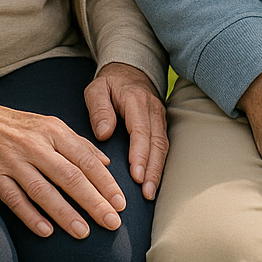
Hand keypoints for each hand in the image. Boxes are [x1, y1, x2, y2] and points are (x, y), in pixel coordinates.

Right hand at [0, 92, 127, 239]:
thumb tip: (106, 163)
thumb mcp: (48, 125)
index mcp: (53, 130)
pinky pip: (14, 198)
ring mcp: (13, 160)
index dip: (105, 183)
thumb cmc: (13, 125)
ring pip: (43, 189)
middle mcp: (35, 144)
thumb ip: (78, 143)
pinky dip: (30, 215)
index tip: (121, 203)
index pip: (85, 159)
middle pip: (70, 176)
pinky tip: (46, 232)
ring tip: (84, 232)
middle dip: (94, 201)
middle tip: (112, 223)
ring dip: (65, 213)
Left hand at [84, 62, 168, 199]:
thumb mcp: (96, 88)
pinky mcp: (161, 124)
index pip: (141, 131)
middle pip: (157, 143)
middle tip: (146, 192)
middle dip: (153, 170)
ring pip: (163, 146)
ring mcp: (160, 117)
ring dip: (158, 171)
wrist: (131, 69)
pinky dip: (160, 165)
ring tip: (150, 193)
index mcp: (137, 100)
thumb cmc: (110, 82)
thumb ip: (99, 109)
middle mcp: (153, 109)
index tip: (136, 175)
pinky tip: (154, 181)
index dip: (140, 155)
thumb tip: (104, 134)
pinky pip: (164, 146)